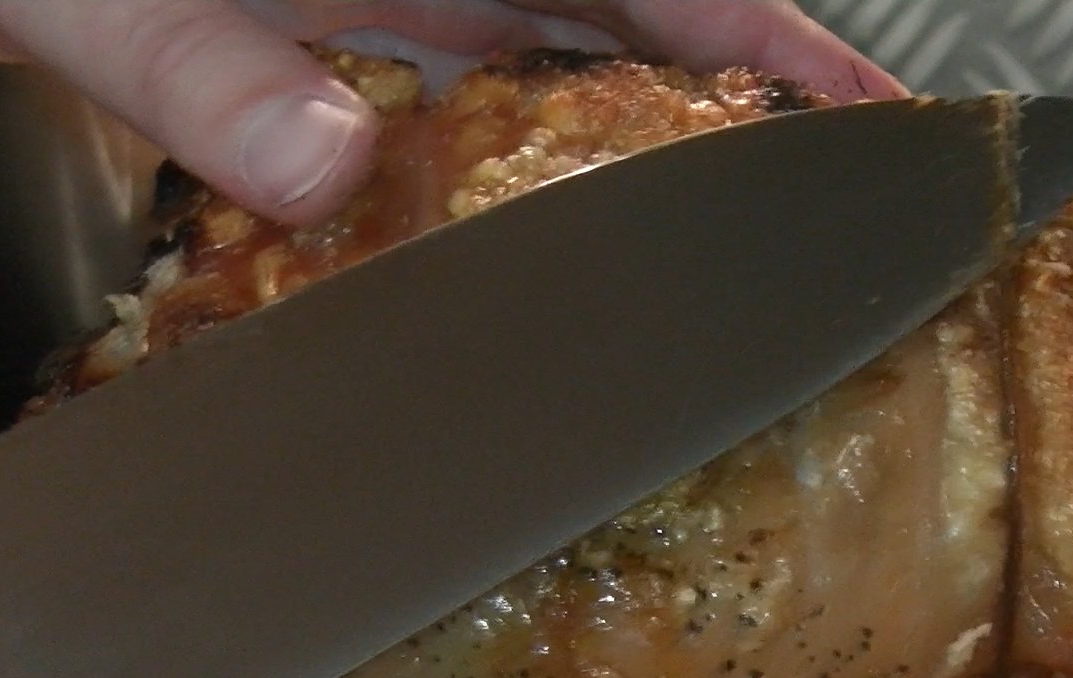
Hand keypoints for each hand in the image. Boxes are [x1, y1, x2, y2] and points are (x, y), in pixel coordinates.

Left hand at [0, 0, 905, 226]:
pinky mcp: (339, 48)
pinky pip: (472, 125)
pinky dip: (525, 186)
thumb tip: (332, 164)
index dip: (777, 43)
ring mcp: (388, 3)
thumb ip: (200, 68)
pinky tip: (559, 252)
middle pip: (642, 28)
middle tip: (844, 218)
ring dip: (651, 162)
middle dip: (751, 115)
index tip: (872, 112)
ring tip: (740, 257)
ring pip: (569, 82)